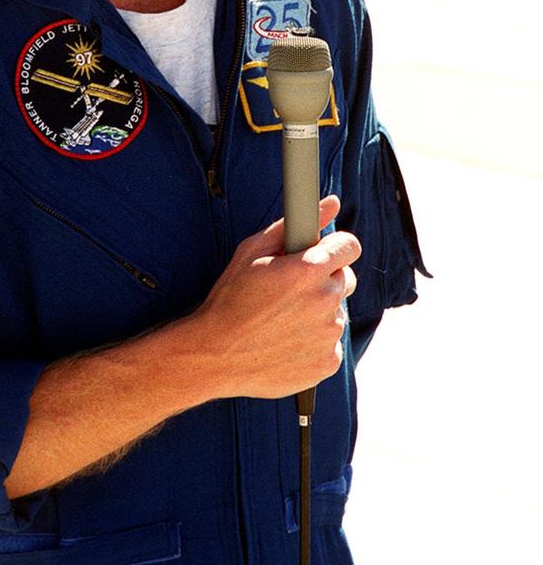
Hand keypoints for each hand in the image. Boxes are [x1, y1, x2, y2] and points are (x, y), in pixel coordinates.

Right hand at [192, 195, 359, 399]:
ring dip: (317, 312)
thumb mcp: (253, 252)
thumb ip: (295, 224)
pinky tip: (286, 341)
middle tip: (291, 290)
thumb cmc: (230, 299)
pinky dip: (314, 341)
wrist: (215, 355)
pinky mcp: (328, 362)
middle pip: (344, 279)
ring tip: (281, 319)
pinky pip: (330, 343)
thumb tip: (331, 202)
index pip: (350, 246)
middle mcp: (325, 301)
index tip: (321, 254)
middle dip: (323, 279)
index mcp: (309, 269)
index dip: (334, 248)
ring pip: (335, 312)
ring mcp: (329, 334)